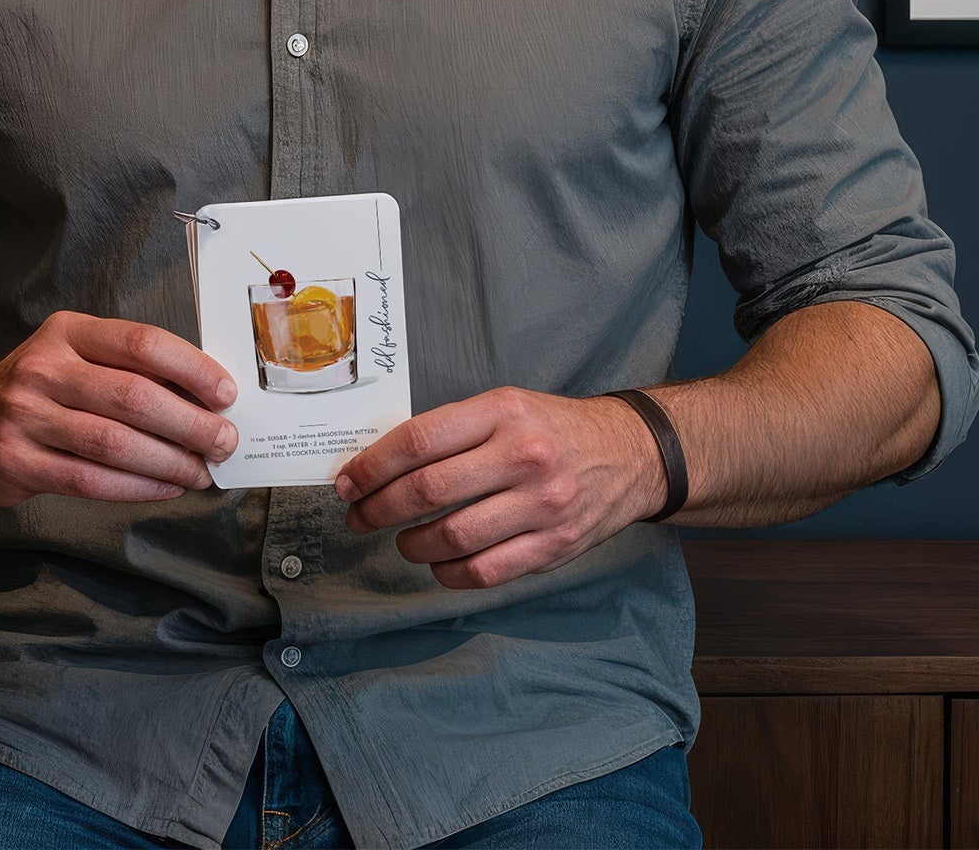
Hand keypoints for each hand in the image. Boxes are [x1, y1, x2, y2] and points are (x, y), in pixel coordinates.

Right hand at [0, 312, 239, 506]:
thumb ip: (127, 367)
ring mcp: (26, 417)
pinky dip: (139, 487)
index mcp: (67, 332)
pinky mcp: (18, 463)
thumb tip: (204, 396)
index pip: (140, 343)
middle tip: (224, 441)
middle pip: (133, 397)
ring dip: (170, 462)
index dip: (190, 368)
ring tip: (203, 471)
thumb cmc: (38, 387)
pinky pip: (92, 481)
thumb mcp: (73, 354)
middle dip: (190, 423)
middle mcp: (44, 368)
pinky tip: (167, 487)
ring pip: (115, 444)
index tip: (225, 393)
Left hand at [334, 388, 666, 589]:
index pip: (419, 440)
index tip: (348, 482)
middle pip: (428, 490)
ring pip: (452, 537)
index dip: (373, 465)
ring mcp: (541, 505)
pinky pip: (485, 571)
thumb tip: (382, 462)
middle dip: (378, 508)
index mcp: (502, 412)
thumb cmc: (553, 428)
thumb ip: (453, 430)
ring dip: (411, 545)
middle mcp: (522, 456)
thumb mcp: (505, 406)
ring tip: (401, 540)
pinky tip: (438, 563)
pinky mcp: (554, 546)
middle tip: (358, 517)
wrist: (630, 454)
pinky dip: (449, 573)